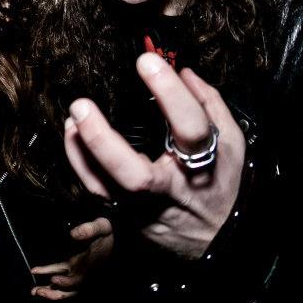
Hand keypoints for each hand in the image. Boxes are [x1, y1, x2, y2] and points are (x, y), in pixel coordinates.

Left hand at [30, 217, 113, 298]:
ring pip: (63, 286)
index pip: (77, 280)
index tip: (54, 279)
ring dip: (49, 290)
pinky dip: (47, 272)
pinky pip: (58, 271)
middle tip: (38, 292)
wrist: (114, 237)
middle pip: (68, 289)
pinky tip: (35, 271)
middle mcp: (83, 272)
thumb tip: (74, 233)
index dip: (66, 282)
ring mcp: (77, 270)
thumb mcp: (101, 227)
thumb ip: (89, 229)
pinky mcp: (72, 264)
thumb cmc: (107, 233)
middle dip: (53, 293)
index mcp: (89, 266)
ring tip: (34, 291)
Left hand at [63, 52, 244, 258]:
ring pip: (105, 187)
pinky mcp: (126, 216)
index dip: (170, 93)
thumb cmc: (222, 183)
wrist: (219, 241)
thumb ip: (209, 104)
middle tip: (81, 105)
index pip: (190, 127)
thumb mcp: (231, 144)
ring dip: (82, 150)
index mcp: (203, 165)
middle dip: (102, 140)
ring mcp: (144, 207)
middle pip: (134, 176)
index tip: (146, 61)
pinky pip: (96, 190)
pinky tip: (72, 132)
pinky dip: (79, 161)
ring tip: (72, 117)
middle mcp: (171, 190)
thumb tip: (183, 70)